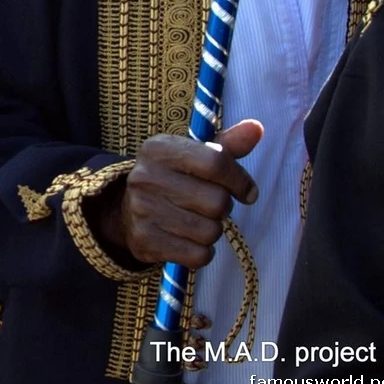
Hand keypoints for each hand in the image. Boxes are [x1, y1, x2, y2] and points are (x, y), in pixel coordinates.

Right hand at [93, 120, 262, 268]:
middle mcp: (145, 176)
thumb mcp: (194, 156)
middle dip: (223, 208)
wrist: (127, 209)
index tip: (247, 191)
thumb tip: (257, 128)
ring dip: (212, 230)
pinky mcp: (145, 240)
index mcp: (159, 148)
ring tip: (197, 221)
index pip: (215, 162)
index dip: (240, 180)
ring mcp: (142, 210)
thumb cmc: (174, 178)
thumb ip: (228, 144)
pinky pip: (197, 255)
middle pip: (216, 201)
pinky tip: (189, 239)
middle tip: (211, 205)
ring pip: (209, 231)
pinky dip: (202, 252)